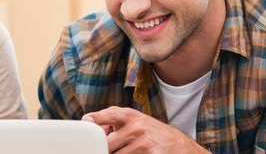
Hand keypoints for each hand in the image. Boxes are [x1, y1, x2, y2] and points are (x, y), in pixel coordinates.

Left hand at [81, 106, 208, 153]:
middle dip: (105, 149)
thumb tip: (91, 123)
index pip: (103, 117)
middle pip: (106, 144)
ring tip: (127, 151)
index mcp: (129, 116)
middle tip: (109, 148)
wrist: (179, 146)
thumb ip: (115, 120)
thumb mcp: (136, 120)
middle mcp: (135, 128)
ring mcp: (142, 144)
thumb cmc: (153, 132)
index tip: (87, 126)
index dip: (92, 123)